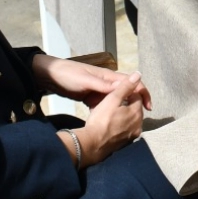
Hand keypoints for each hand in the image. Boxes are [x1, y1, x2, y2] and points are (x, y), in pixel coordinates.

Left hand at [31, 54, 153, 110]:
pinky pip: (105, 105)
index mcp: (107, 76)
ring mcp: (98, 90)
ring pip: (117, 100)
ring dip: (124, 108)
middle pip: (127, 92)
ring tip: (129, 123)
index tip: (148, 107)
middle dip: (136, 103)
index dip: (142, 93)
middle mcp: (106, 82)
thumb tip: (124, 85)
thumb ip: (103, 84)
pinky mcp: (91, 97)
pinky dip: (110, 112)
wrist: (49, 76)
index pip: (131, 83)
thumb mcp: (85, 80)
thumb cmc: (67, 75)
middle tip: (141, 119)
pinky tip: (110, 122)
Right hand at [76, 74, 146, 164]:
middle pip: (135, 108)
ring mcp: (133, 135)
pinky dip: (121, 125)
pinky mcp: (126, 144)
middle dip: (127, 104)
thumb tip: (138, 74)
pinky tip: (111, 125)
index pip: (137, 96)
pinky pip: (126, 130)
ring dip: (125, 115)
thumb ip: (125, 86)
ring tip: (111, 113)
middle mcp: (138, 125)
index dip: (127, 92)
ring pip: (131, 119)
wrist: (92, 144)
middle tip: (113, 103)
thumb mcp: (112, 99)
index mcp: (137, 112)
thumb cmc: (101, 120)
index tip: (115, 93)